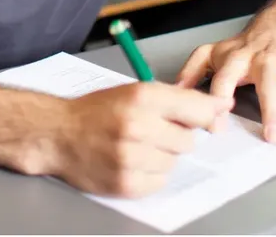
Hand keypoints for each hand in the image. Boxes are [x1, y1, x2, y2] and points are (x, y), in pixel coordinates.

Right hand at [49, 82, 231, 197]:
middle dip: (175, 136)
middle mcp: (137, 126)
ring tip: (135, 147)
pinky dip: (149, 174)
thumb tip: (218, 108)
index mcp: (141, 97)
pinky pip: (160, 182)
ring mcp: (131, 158)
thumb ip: (175, 99)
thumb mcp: (133, 92)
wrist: (56, 134)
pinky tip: (130, 162)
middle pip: (188, 140)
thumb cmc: (95, 111)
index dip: (209, 115)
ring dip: (160, 156)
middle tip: (152, 131)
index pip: (196, 109)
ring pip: (173, 162)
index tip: (216, 117)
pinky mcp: (126, 183)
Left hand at [176, 29, 275, 143]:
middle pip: (267, 86)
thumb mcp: (211, 53)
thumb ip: (191, 71)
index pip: (225, 78)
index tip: (218, 122)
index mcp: (236, 58)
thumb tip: (174, 91)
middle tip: (270, 137)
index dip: (220, 98)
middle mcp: (263, 61)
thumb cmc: (241, 49)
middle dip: (270, 111)